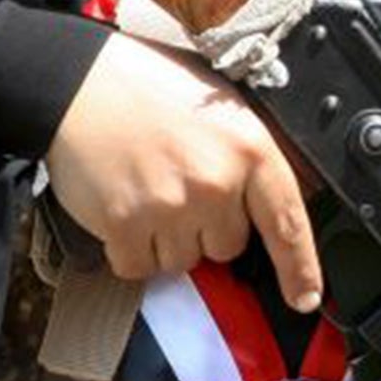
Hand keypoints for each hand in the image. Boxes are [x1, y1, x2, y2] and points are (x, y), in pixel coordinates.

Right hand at [45, 32, 320, 303]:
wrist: (75, 81)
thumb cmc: (146, 85)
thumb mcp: (219, 105)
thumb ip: (243, 155)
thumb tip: (261, 207)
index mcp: (247, 147)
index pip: (287, 222)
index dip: (299, 268)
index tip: (304, 299)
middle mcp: (216, 182)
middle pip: (227, 247)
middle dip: (204, 228)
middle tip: (175, 184)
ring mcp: (171, 206)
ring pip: (182, 262)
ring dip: (164, 239)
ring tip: (144, 189)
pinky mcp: (126, 224)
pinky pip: (138, 267)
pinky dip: (128, 248)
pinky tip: (120, 207)